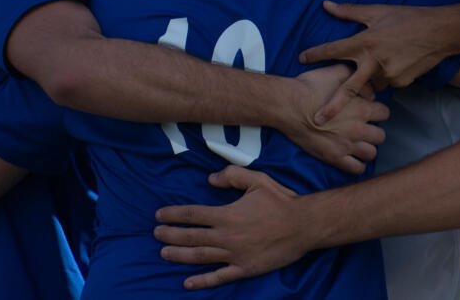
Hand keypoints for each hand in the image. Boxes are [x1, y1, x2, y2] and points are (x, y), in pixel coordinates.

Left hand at [154, 166, 315, 289]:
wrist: (304, 225)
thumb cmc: (281, 201)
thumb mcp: (257, 180)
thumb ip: (231, 176)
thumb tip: (209, 180)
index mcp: (227, 214)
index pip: (192, 214)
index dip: (173, 215)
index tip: (159, 215)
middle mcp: (226, 236)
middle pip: (190, 237)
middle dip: (170, 235)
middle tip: (155, 234)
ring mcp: (234, 255)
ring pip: (199, 257)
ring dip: (178, 255)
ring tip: (163, 253)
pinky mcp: (244, 269)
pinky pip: (219, 277)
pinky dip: (202, 281)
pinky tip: (187, 283)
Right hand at [282, 65, 388, 174]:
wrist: (288, 106)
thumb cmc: (310, 87)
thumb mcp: (335, 72)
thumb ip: (356, 79)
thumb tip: (369, 92)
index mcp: (362, 108)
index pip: (385, 113)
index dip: (377, 112)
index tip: (369, 112)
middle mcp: (358, 128)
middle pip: (381, 136)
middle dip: (374, 132)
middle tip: (363, 129)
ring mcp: (347, 145)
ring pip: (371, 153)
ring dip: (367, 148)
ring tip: (358, 144)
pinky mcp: (334, 157)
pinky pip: (356, 168)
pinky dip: (357, 165)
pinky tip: (352, 158)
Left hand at [300, 0, 458, 107]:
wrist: (442, 32)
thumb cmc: (409, 18)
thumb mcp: (378, 11)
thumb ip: (350, 11)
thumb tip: (326, 4)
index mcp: (365, 42)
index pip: (334, 50)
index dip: (315, 54)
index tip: (301, 59)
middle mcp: (374, 61)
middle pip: (348, 88)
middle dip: (332, 106)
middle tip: (318, 120)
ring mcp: (389, 75)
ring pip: (371, 83)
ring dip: (370, 78)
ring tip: (383, 61)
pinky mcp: (402, 82)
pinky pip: (388, 82)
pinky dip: (387, 75)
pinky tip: (398, 62)